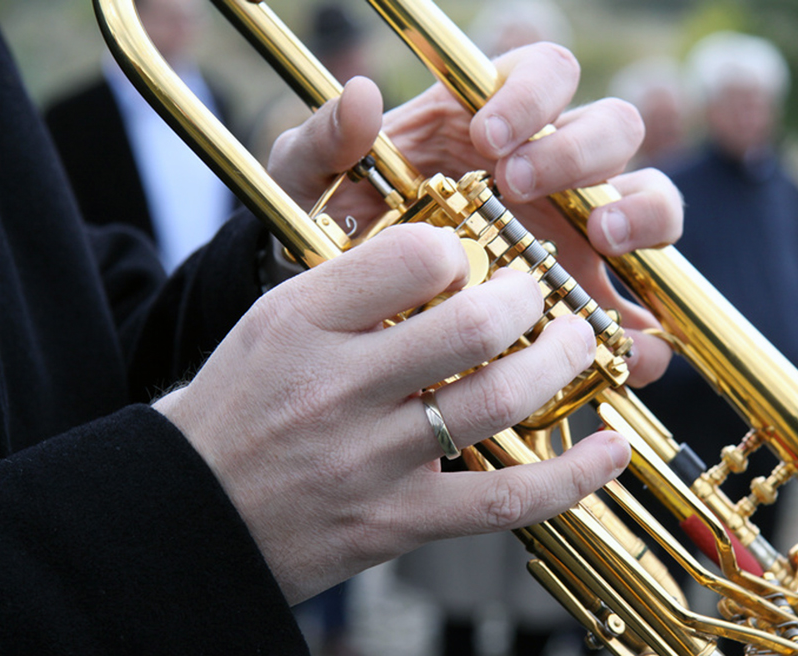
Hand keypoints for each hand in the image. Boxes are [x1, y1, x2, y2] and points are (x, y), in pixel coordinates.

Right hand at [154, 223, 631, 604]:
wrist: (189, 514)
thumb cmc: (240, 408)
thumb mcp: (273, 322)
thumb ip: (354, 287)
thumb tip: (448, 258)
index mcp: (303, 321)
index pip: (412, 256)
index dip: (462, 248)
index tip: (472, 259)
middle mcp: (338, 386)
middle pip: (473, 324)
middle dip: (528, 299)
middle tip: (540, 294)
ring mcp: (372, 459)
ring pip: (499, 401)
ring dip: (560, 363)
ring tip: (576, 341)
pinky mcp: (399, 521)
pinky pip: (505, 499)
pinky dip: (572, 476)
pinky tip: (609, 449)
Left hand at [267, 43, 682, 385]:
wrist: (345, 326)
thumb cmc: (335, 237)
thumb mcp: (309, 190)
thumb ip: (321, 143)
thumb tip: (361, 95)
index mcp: (492, 124)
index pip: (546, 73)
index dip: (533, 94)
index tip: (489, 138)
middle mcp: (550, 171)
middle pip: (615, 127)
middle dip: (581, 151)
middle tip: (523, 187)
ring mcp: (578, 235)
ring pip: (652, 199)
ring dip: (643, 212)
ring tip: (603, 240)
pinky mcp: (587, 300)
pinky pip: (643, 307)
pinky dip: (648, 327)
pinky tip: (625, 344)